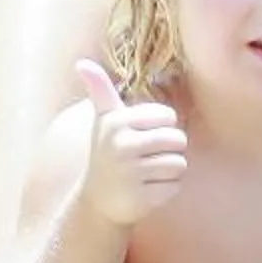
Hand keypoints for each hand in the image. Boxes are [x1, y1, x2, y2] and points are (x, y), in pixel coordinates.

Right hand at [75, 60, 187, 225]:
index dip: (162, 127)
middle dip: (170, 150)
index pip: (168, 116)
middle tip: (148, 158)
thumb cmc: (107, 152)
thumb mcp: (103, 120)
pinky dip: (167, 189)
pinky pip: (175, 186)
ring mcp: (131, 173)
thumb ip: (100, 91)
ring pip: (179, 164)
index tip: (143, 136)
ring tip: (147, 173)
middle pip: (178, 140)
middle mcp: (122, 145)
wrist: (97, 200)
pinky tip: (147, 190)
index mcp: (117, 122)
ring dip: (169, 171)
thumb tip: (81, 62)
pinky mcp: (141, 198)